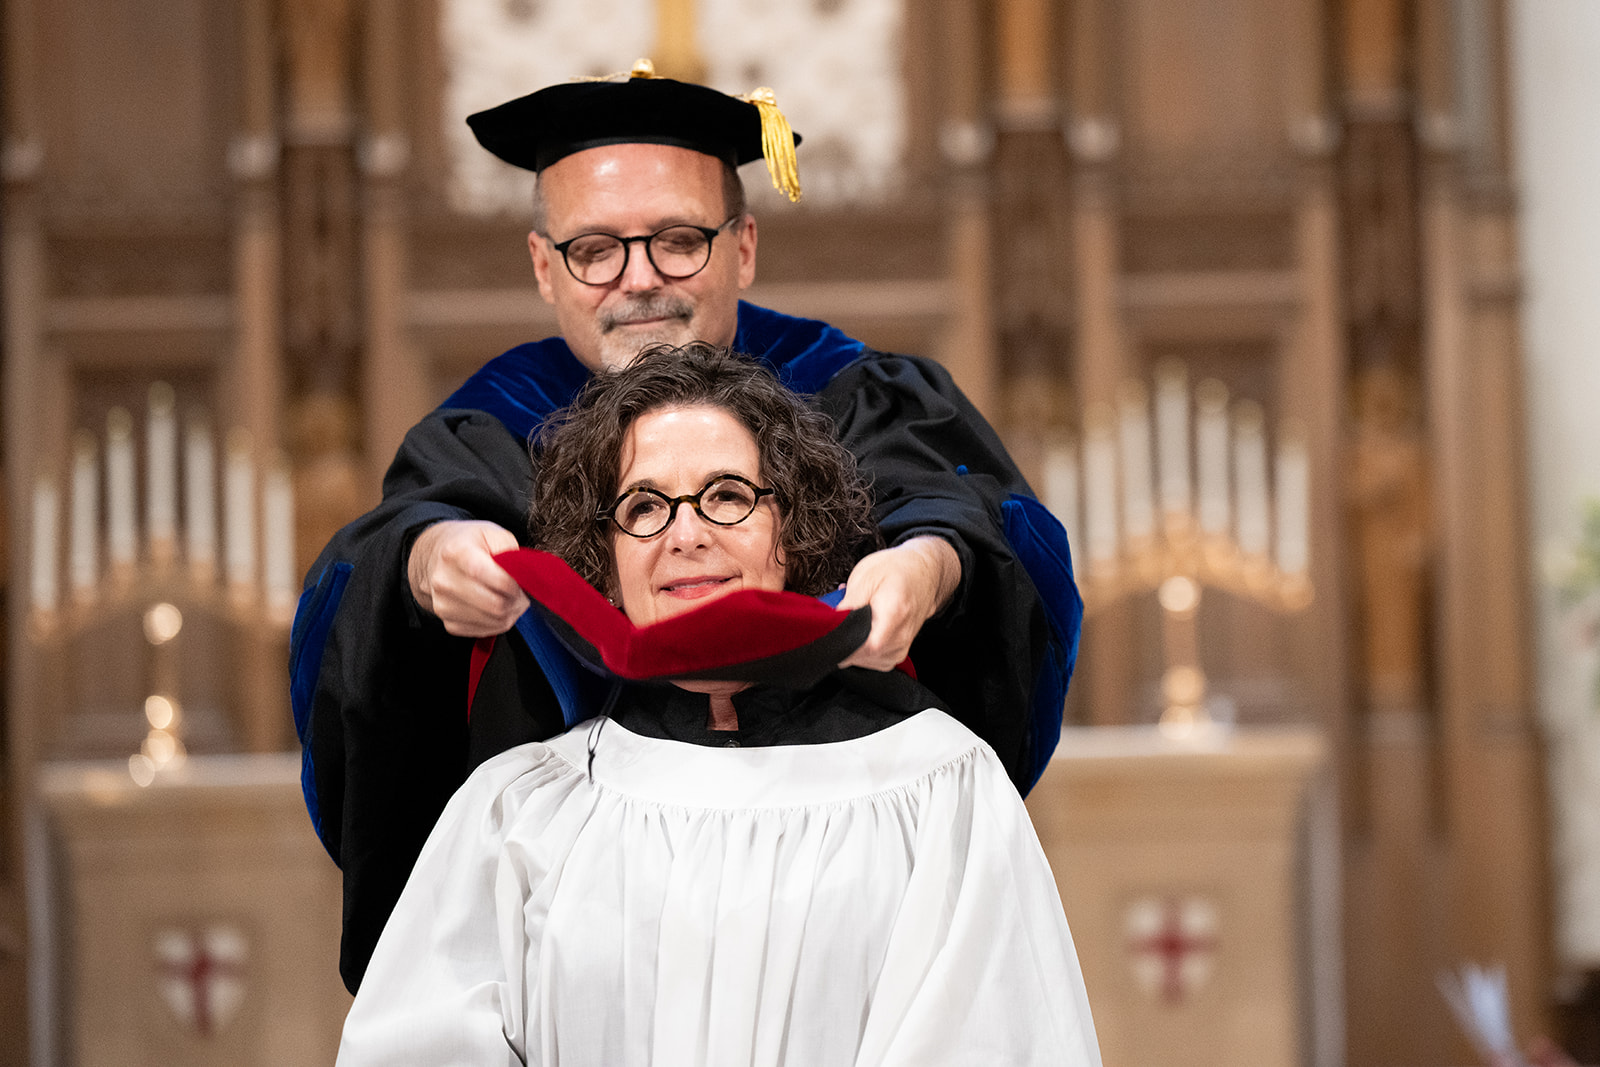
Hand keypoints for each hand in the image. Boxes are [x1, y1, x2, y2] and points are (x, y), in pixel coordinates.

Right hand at [407, 520, 528, 636]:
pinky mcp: (448, 622)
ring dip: (511, 613)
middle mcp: (445, 581)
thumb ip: (512, 553)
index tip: (523, 582)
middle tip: (522, 593)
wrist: (435, 557)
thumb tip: (528, 578)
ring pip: (494, 621)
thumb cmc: (468, 544)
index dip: (517, 585)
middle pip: (496, 605)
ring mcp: (444, 604)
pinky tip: (497, 608)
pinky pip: (484, 631)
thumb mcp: (492, 533)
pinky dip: (498, 622)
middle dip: (518, 601)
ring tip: (511, 599)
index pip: (496, 579)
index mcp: (457, 553)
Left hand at [836, 536, 960, 670]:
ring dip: (853, 646)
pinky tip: (861, 632)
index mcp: (894, 613)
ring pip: (867, 662)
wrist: (923, 573)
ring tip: (854, 623)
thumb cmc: (896, 570)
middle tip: (839, 623)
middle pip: (864, 656)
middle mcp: (901, 635)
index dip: (844, 646)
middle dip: (844, 643)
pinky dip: (863, 650)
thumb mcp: (866, 575)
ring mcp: (902, 646)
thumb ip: (848, 602)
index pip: (867, 647)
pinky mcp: (899, 651)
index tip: (830, 636)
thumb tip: (831, 624)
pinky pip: (874, 661)